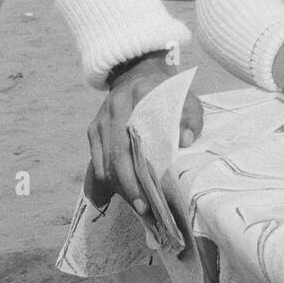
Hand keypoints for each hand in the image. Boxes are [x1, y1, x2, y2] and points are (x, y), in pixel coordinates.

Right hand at [87, 53, 201, 219]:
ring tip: (138, 206)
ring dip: (117, 187)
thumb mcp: (186, 97)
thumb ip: (190, 116)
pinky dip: (108, 181)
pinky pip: (97, 162)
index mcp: (135, 95)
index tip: (149, 192)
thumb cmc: (167, 92)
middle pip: (114, 155)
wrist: (138, 74)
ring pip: (103, 163)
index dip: (137, 169)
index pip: (132, 137)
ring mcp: (99, 121)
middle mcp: (112, 108)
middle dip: (127, 186)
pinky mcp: (93, 132)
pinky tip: (121, 195)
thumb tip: (185, 141)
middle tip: (143, 208)